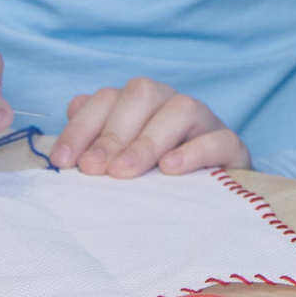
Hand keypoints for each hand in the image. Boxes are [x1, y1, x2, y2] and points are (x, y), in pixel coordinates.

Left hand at [48, 76, 249, 177]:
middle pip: (142, 93)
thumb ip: (96, 138)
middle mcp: (171, 104)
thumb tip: (72, 107)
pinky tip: (170, 170)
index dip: (81, 127)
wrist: (211, 203)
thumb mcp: (119, 162)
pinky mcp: (232, 146)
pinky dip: (193, 152)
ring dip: (148, 141)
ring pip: (181, 109)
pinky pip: (219, 139)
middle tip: (93, 169)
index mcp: (140, 105)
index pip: (107, 98)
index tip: (63, 162)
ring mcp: (204, 122)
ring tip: (124, 172)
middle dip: (112, 133)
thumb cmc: (154, 181)